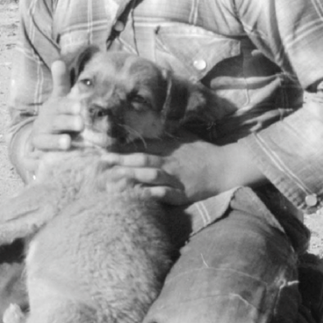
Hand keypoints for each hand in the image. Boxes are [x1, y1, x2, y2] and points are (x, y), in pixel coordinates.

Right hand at [27, 60, 84, 155]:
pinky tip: (58, 155)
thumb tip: (58, 61)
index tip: (78, 106)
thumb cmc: (57, 115)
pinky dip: (48, 153)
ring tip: (68, 142)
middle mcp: (47, 119)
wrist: (38, 135)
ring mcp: (42, 134)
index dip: (68, 105)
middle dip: (67, 122)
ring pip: (49, 137)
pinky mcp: (39, 148)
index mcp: (54, 107)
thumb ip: (61, 82)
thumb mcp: (59, 98)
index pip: (60, 104)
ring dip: (57, 140)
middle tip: (80, 123)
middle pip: (56, 121)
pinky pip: (43, 151)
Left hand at [93, 138, 265, 206]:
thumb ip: (163, 134)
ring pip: (147, 176)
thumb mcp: (182, 137)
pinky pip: (161, 195)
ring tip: (108, 179)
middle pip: (139, 159)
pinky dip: (148, 196)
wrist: (225, 167)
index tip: (98, 143)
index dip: (117, 144)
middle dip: (117, 160)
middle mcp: (168, 160)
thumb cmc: (201, 151)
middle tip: (97, 162)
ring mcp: (174, 178)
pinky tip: (133, 198)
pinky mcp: (181, 194)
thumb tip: (143, 125)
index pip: (137, 145)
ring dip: (128, 177)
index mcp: (166, 146)